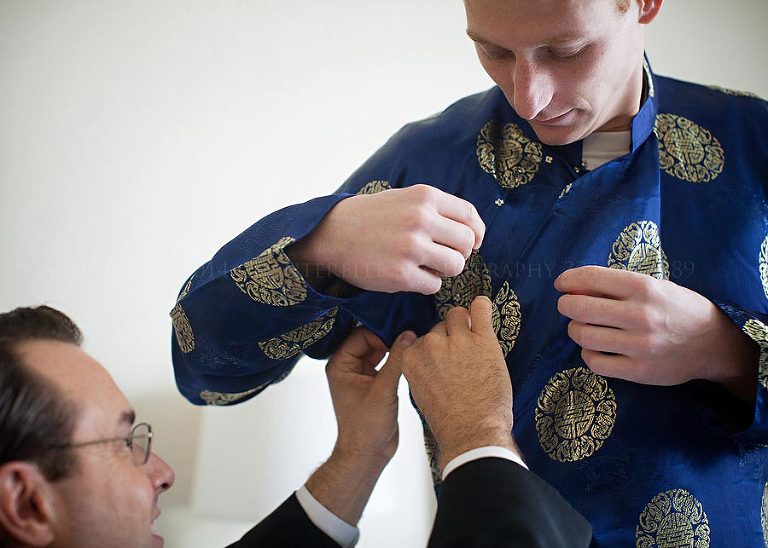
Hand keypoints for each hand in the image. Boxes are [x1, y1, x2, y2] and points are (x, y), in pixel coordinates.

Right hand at [287, 184, 485, 293]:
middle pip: (467, 243)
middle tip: (442, 257)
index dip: (476, 233)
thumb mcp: (405, 199)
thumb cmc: (371, 217)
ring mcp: (411, 247)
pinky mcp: (401, 274)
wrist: (332, 233)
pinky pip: (434, 285)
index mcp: (425, 197)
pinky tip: (410, 276)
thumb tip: (473, 231)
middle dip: (460, 253)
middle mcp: (421, 219)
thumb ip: (436, 209)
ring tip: (427, 267)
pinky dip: (427, 284)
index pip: (470, 216)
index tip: (472, 243)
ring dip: (444, 270)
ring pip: (455, 266)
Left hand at [325, 326, 414, 466]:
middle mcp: (348, 367)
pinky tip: (410, 358)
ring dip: (394, 348)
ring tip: (413, 344)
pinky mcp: (374, 383)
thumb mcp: (383, 390)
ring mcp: (361, 375)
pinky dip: (396, 360)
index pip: (360, 335)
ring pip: (379, 351)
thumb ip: (396, 361)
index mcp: (340, 365)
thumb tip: (409, 335)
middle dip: (388, 337)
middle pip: (370, 340)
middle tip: (410, 335)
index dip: (380, 332)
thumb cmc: (365, 427)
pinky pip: (385, 363)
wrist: (368, 454)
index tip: (401, 333)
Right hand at [401, 296, 516, 469]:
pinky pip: (481, 310)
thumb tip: (432, 356)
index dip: (435, 348)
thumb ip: (423, 368)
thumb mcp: (421, 393)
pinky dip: (482, 307)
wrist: (473, 433)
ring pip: (458, 315)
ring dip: (466, 325)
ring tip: (475, 342)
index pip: (421, 338)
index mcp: (411, 358)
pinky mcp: (482, 340)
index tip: (444, 357)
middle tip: (463, 359)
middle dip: (451, 338)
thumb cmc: (449, 420)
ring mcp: (457, 340)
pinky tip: (483, 308)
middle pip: (440, 327)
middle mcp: (430, 345)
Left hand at [556, 266, 758, 402]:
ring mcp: (639, 345)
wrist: (713, 344)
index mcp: (643, 287)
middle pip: (580, 308)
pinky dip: (588, 354)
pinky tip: (595, 349)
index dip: (568, 280)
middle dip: (566, 305)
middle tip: (568, 305)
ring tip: (582, 327)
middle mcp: (640, 315)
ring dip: (575, 329)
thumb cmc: (677, 309)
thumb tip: (572, 286)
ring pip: (583, 336)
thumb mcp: (654, 286)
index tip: (561, 283)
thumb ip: (616, 286)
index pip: (591, 278)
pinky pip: (595, 363)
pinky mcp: (638, 371)